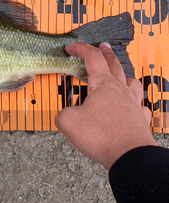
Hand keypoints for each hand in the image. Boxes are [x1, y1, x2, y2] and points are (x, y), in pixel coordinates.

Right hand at [55, 42, 157, 169]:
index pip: (92, 58)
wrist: (130, 156)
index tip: (71, 48)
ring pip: (131, 82)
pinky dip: (135, 101)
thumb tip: (65, 116)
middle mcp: (120, 90)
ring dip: (123, 75)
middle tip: (101, 46)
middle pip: (114, 65)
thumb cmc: (101, 136)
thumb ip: (63, 114)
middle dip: (105, 53)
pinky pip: (140, 105)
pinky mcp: (140, 120)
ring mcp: (133, 104)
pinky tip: (132, 104)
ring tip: (119, 75)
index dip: (80, 49)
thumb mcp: (68, 121)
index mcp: (103, 85)